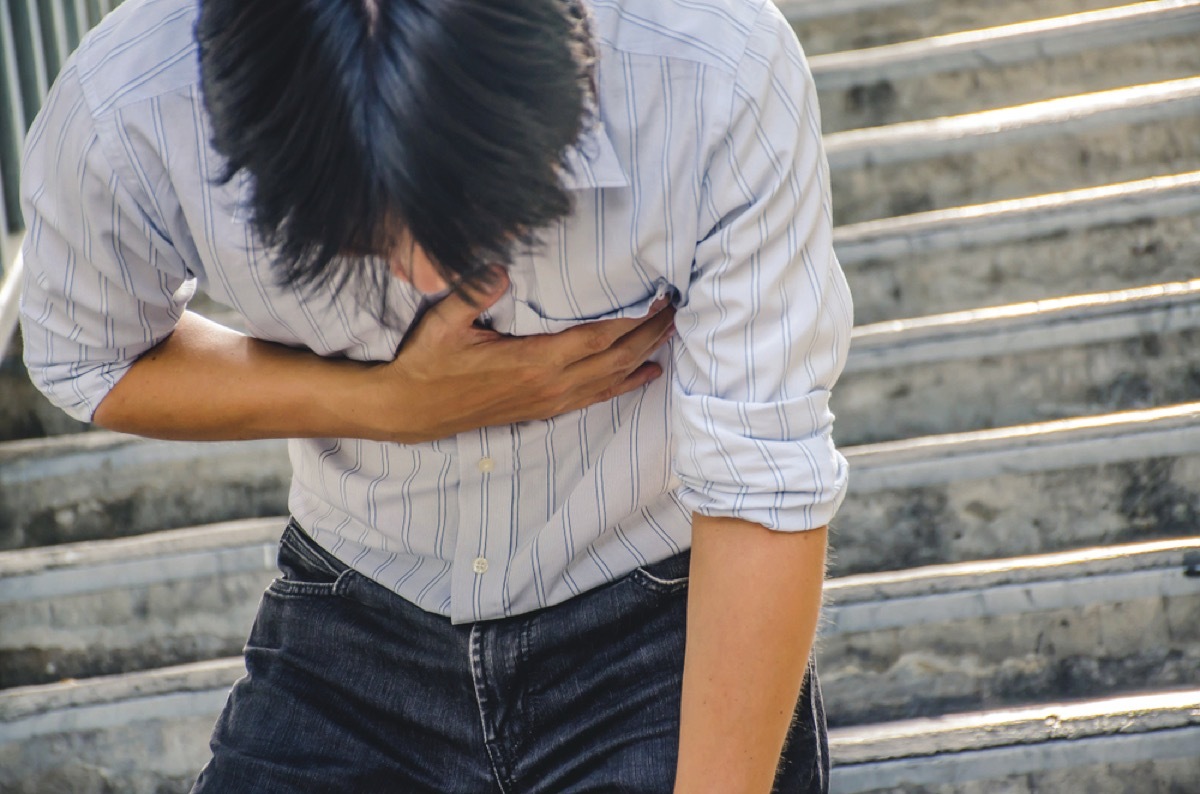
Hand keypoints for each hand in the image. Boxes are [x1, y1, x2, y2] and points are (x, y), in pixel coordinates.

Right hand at [366, 271, 675, 443]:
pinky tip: (645, 374)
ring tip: (671, 335)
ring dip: (644, 357)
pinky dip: (625, 385)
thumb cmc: (428, 362)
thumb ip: (475, 292)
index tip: (657, 301)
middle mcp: (550, 385)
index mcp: (533, 361)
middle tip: (676, 309)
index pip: (596, 340)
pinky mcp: (545, 410)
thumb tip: (503, 266)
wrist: (412, 410)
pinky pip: (596, 398)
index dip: (631, 322)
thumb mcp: (444, 322)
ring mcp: (550, 401)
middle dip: (649, 334)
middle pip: (615, 359)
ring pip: (611, 380)